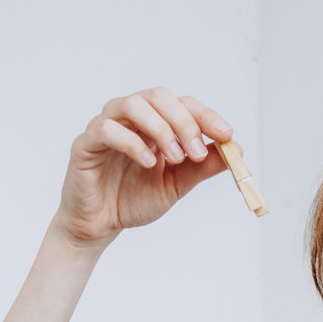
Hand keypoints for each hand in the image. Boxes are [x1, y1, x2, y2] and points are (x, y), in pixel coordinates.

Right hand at [53, 87, 235, 245]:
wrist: (101, 225)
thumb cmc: (133, 199)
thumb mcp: (177, 185)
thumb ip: (202, 167)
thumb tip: (236, 150)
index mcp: (154, 123)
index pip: (183, 104)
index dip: (205, 115)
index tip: (226, 134)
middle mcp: (131, 118)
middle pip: (159, 97)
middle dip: (184, 122)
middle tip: (196, 153)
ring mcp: (107, 125)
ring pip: (133, 104)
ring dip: (161, 129)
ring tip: (175, 158)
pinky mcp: (86, 142)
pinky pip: (107, 128)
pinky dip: (132, 142)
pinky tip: (148, 163)